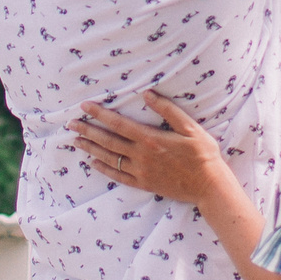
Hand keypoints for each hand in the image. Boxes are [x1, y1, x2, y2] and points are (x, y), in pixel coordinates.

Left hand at [70, 94, 226, 205]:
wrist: (209, 186)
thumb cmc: (203, 154)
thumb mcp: (190, 127)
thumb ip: (168, 110)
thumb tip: (147, 94)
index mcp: (150, 139)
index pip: (118, 124)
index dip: (99, 114)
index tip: (85, 106)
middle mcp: (141, 156)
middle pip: (108, 141)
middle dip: (88, 131)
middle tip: (71, 124)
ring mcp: (141, 172)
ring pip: (109, 158)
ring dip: (91, 148)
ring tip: (75, 141)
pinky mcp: (144, 184)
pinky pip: (118, 176)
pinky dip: (104, 169)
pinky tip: (93, 163)